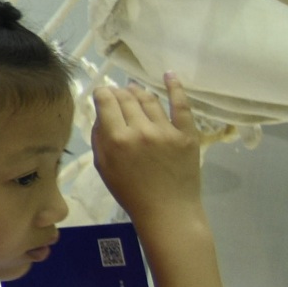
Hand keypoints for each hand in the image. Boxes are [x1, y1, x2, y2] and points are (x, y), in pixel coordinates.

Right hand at [93, 73, 210, 227]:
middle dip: (119, 92)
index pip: (106, 101)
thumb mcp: (103, 166)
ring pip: (149, 99)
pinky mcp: (187, 135)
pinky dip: (175, 88)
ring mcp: (166, 131)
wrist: (168, 211)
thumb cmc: (130, 192)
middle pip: (127, 98)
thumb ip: (100, 137)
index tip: (102, 94)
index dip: (102, 93)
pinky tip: (169, 75)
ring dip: (139, 91)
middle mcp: (141, 130)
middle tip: (117, 96)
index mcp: (116, 139)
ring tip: (134, 90)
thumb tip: (102, 112)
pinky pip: (181, 106)